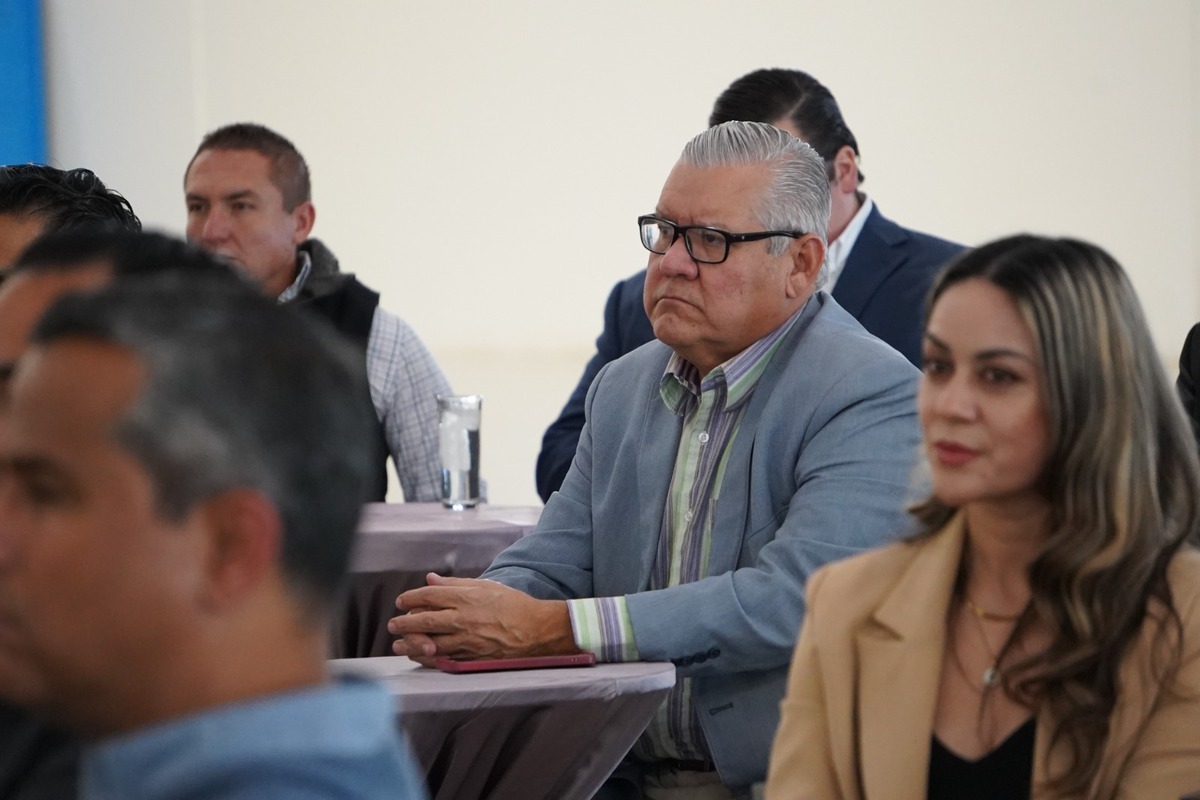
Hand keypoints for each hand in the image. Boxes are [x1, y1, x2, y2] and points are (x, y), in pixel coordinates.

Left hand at [387, 573, 578, 665]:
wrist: (537, 630)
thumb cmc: (513, 605)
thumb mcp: (486, 586)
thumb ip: (455, 584)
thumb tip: (430, 580)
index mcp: (467, 598)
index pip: (429, 596)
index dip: (411, 598)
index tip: (401, 601)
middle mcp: (464, 619)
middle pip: (424, 620)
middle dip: (404, 622)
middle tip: (393, 624)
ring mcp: (467, 641)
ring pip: (430, 643)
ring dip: (410, 643)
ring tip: (398, 644)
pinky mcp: (471, 657)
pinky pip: (443, 660)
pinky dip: (427, 658)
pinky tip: (419, 656)